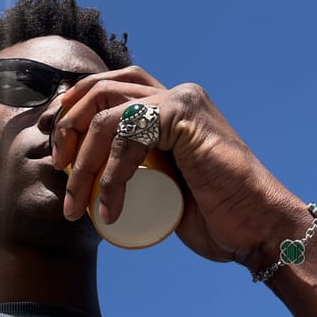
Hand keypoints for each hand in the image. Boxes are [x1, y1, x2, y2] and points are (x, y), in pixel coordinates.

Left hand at [51, 66, 305, 268]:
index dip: (73, 109)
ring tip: (73, 204)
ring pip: (107, 115)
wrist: (260, 229)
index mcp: (167, 105)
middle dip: (68, 125)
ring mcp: (180, 100)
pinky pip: (129, 136)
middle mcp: (173, 94)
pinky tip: (108, 209)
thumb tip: (92, 179)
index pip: (107, 88)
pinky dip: (111, 176)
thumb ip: (142, 171)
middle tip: (57, 168)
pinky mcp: (185, 115)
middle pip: (100, 89)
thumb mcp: (164, 186)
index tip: (56, 149)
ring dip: (81, 161)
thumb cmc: (214, 215)